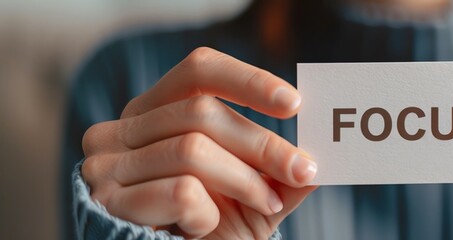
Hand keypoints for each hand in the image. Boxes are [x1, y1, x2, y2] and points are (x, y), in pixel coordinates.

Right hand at [81, 47, 317, 238]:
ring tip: (267, 204)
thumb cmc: (210, 228)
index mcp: (157, 111)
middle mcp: (123, 129)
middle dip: (263, 145)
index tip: (295, 104)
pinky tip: (204, 226)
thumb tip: (325, 156)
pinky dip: (207, 212)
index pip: (199, 71)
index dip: (249, 81)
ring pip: (193, 150)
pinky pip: (179, 191)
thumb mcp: (255, 197)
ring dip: (245, 182)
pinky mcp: (107, 201)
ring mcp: (106, 164)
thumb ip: (282, 173)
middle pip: (202, 113)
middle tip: (303, 170)